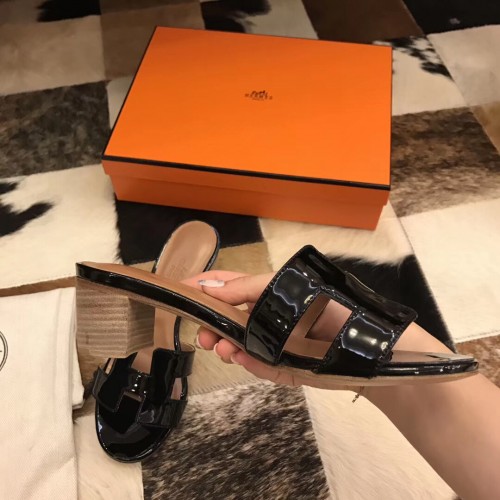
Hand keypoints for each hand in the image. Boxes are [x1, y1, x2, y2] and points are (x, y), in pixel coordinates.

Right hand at [182, 270, 362, 391]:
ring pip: (243, 346)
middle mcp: (269, 315)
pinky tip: (244, 361)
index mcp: (266, 291)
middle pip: (230, 320)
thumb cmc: (325, 308)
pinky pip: (263, 366)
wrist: (364, 347)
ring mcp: (277, 342)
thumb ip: (244, 288)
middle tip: (205, 339)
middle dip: (213, 327)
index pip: (228, 285)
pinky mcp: (287, 365)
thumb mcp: (282, 289)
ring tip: (225, 352)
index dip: (203, 287)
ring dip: (230, 348)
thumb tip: (207, 287)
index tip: (178, 293)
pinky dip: (252, 365)